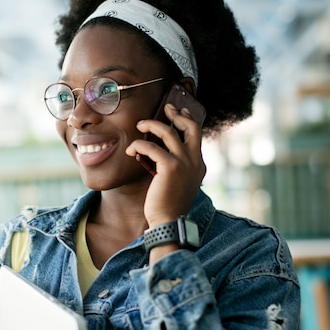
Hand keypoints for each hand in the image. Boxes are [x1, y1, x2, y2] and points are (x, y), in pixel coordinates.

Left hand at [126, 102, 205, 228]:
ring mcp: (185, 163)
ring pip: (169, 132)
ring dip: (152, 125)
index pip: (197, 134)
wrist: (168, 221)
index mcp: (198, 164)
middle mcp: (195, 161)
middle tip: (165, 108)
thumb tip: (161, 151)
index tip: (179, 111)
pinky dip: (139, 145)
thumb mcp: (178, 182)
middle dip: (177, 114)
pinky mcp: (170, 168)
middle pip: (191, 126)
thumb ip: (177, 166)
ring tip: (139, 125)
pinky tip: (131, 150)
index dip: (188, 119)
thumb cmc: (168, 204)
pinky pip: (152, 147)